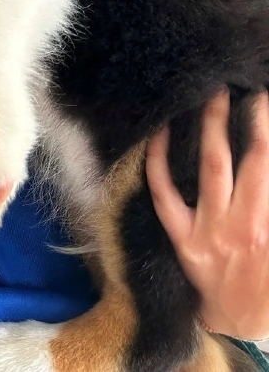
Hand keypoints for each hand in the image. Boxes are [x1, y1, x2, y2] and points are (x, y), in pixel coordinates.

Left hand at [146, 89, 268, 340]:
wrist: (243, 327)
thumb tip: (264, 159)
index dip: (267, 131)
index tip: (263, 101)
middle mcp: (246, 226)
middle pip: (248, 161)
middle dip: (247, 120)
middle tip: (240, 88)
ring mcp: (211, 232)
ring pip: (209, 168)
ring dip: (210, 128)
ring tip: (211, 95)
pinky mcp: (182, 240)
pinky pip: (165, 194)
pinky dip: (158, 162)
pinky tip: (158, 132)